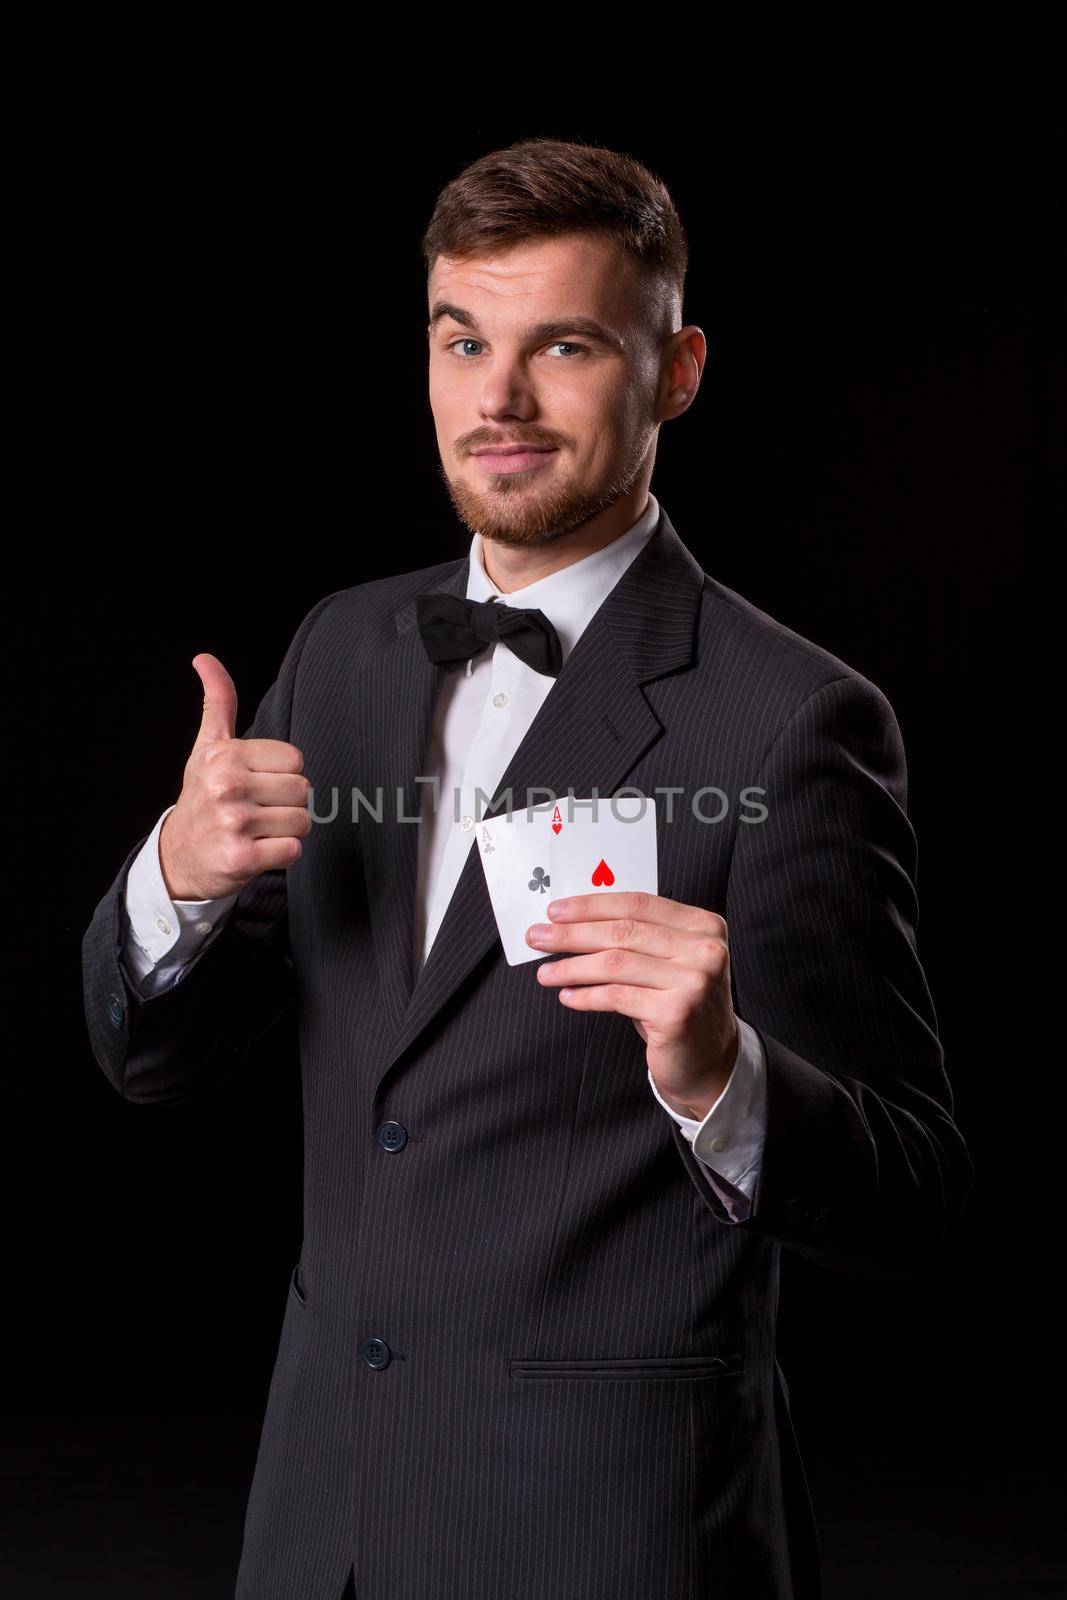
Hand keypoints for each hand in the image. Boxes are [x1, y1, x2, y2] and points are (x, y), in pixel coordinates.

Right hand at [158, 653, 310, 900]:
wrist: (178, 856)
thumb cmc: (201, 797)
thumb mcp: (207, 747)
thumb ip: (218, 702)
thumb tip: (204, 658)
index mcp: (225, 756)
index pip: (295, 759)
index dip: (280, 774)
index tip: (254, 784)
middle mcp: (227, 786)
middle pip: (303, 789)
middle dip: (285, 803)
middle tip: (256, 810)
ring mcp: (234, 823)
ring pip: (302, 821)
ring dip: (285, 830)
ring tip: (256, 830)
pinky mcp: (242, 859)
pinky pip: (293, 851)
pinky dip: (280, 854)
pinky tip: (255, 850)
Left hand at [526, 891, 738, 1119]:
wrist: (711, 1061)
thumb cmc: (679, 1006)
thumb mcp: (667, 962)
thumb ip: (637, 938)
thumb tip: (572, 922)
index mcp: (703, 926)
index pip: (638, 904)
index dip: (592, 906)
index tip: (556, 911)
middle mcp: (705, 949)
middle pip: (624, 932)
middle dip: (572, 934)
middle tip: (538, 937)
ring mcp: (694, 980)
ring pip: (616, 963)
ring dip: (572, 967)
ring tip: (545, 973)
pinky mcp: (678, 1012)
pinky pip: (617, 997)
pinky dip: (586, 996)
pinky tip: (567, 996)